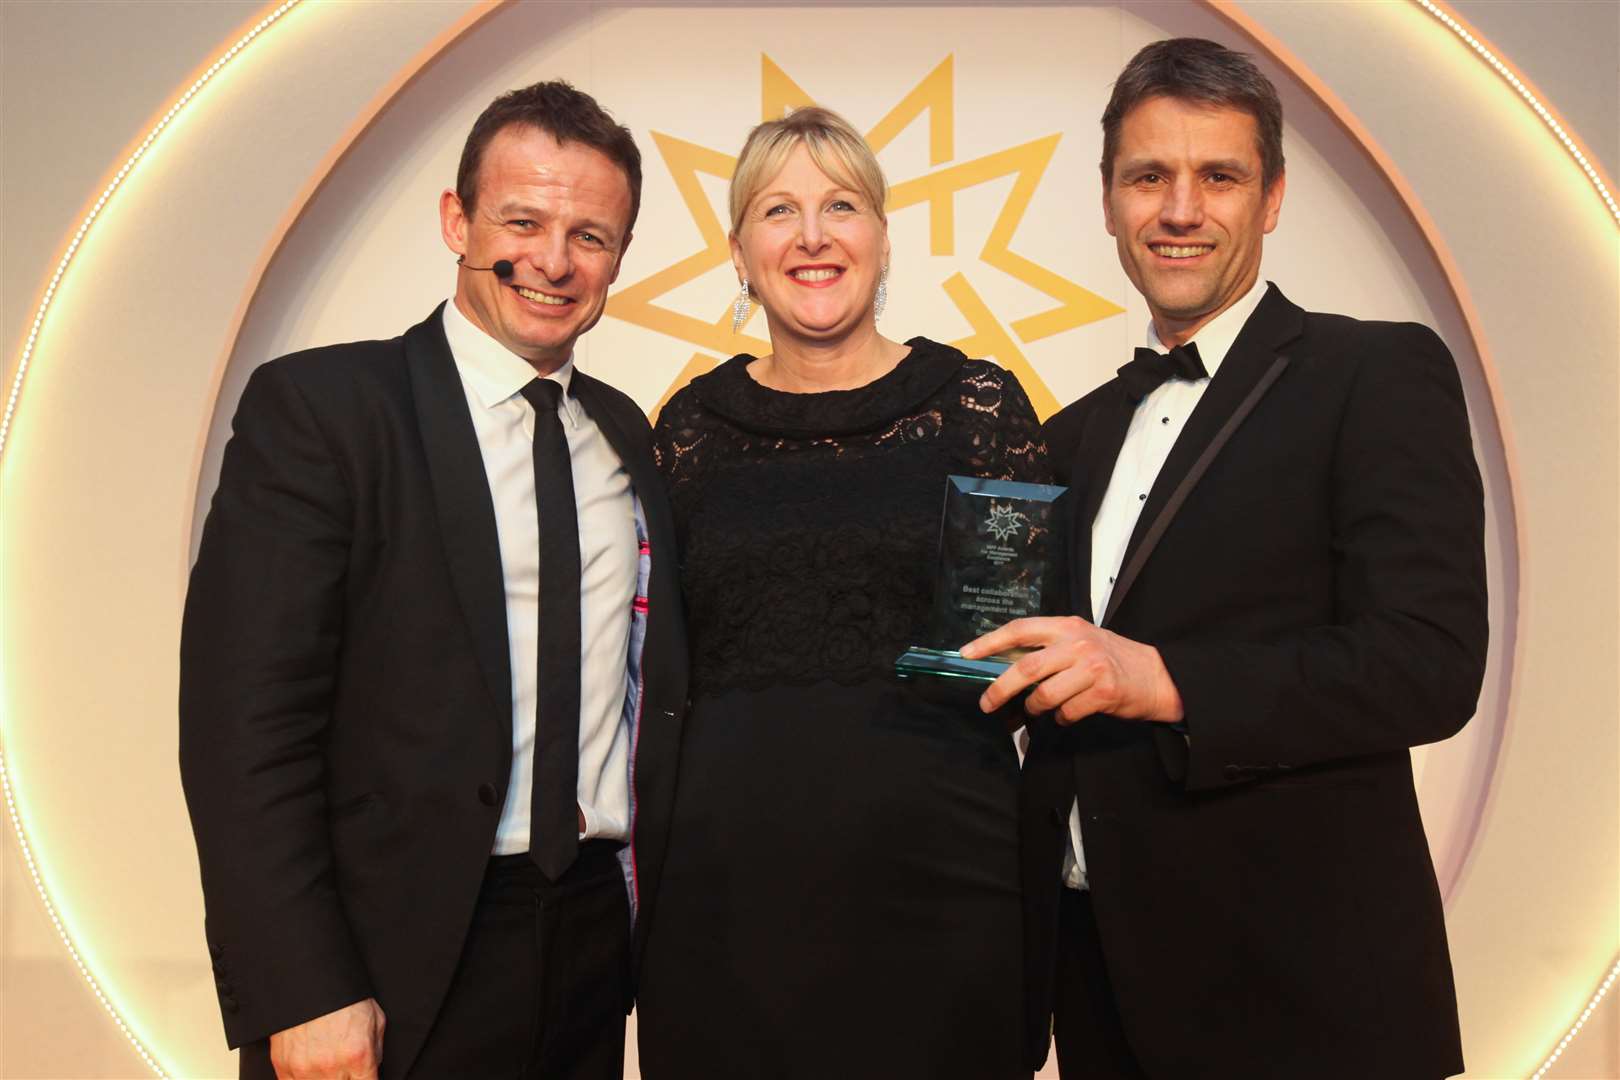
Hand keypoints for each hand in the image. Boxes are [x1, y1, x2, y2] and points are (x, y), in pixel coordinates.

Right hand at [269, 998, 384, 1079]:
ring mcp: (305, 1068)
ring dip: (324, 1079)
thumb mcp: (375, 1019)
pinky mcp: (284, 1066)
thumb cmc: (344, 997)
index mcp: (358, 1055)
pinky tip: (310, 1067)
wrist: (309, 979)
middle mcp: (331, 1066)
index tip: (362, 1077)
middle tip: (344, 1066)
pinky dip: (303, 1078)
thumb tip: (371, 1069)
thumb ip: (375, 1051)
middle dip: (345, 1078)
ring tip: (326, 1064)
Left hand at [960, 616, 1183, 725]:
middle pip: (1026, 667)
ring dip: (1035, 708)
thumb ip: (1048, 648)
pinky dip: (1061, 718)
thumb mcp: (1080, 642)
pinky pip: (1066, 712)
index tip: (967, 654)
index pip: (1020, 629)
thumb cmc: (1113, 659)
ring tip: (1039, 709)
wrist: (1158, 676)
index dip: (990, 642)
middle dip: (1000, 689)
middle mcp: (1078, 642)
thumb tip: (1004, 667)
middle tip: (986, 703)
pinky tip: (1068, 713)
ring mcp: (1092, 667)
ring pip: (1044, 694)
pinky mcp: (1104, 692)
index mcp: (1067, 626)